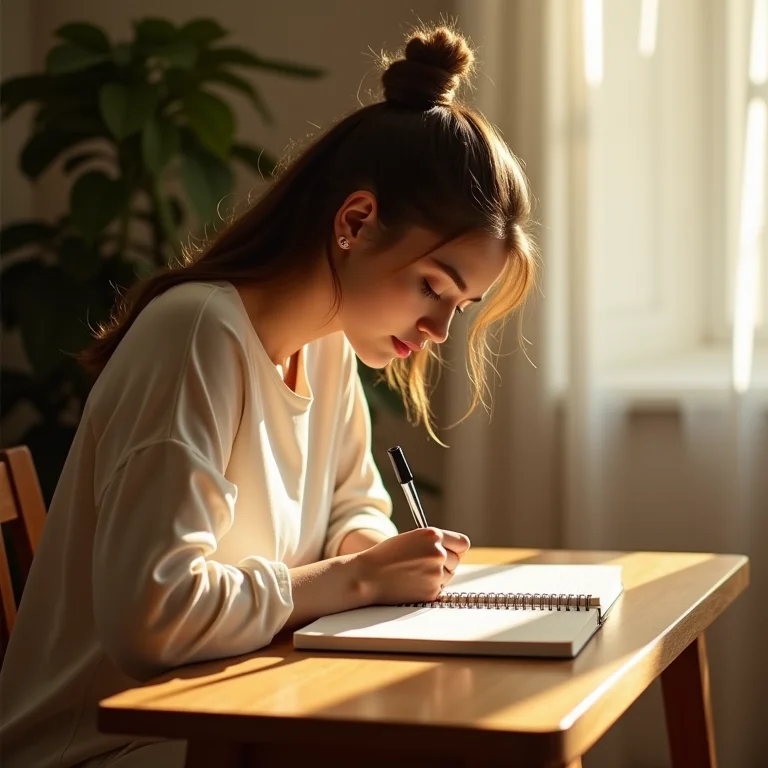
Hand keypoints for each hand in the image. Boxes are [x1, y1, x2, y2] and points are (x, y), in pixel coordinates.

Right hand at [356, 527, 470, 604]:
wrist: (368, 576)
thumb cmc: (386, 556)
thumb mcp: (411, 539)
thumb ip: (433, 543)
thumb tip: (456, 553)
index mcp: (433, 535)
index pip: (462, 543)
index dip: (456, 549)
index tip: (451, 552)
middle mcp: (438, 553)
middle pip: (457, 561)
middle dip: (445, 564)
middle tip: (424, 565)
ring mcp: (436, 573)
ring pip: (449, 576)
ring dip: (437, 576)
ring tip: (414, 573)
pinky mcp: (432, 591)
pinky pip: (439, 589)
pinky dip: (429, 588)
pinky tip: (412, 583)